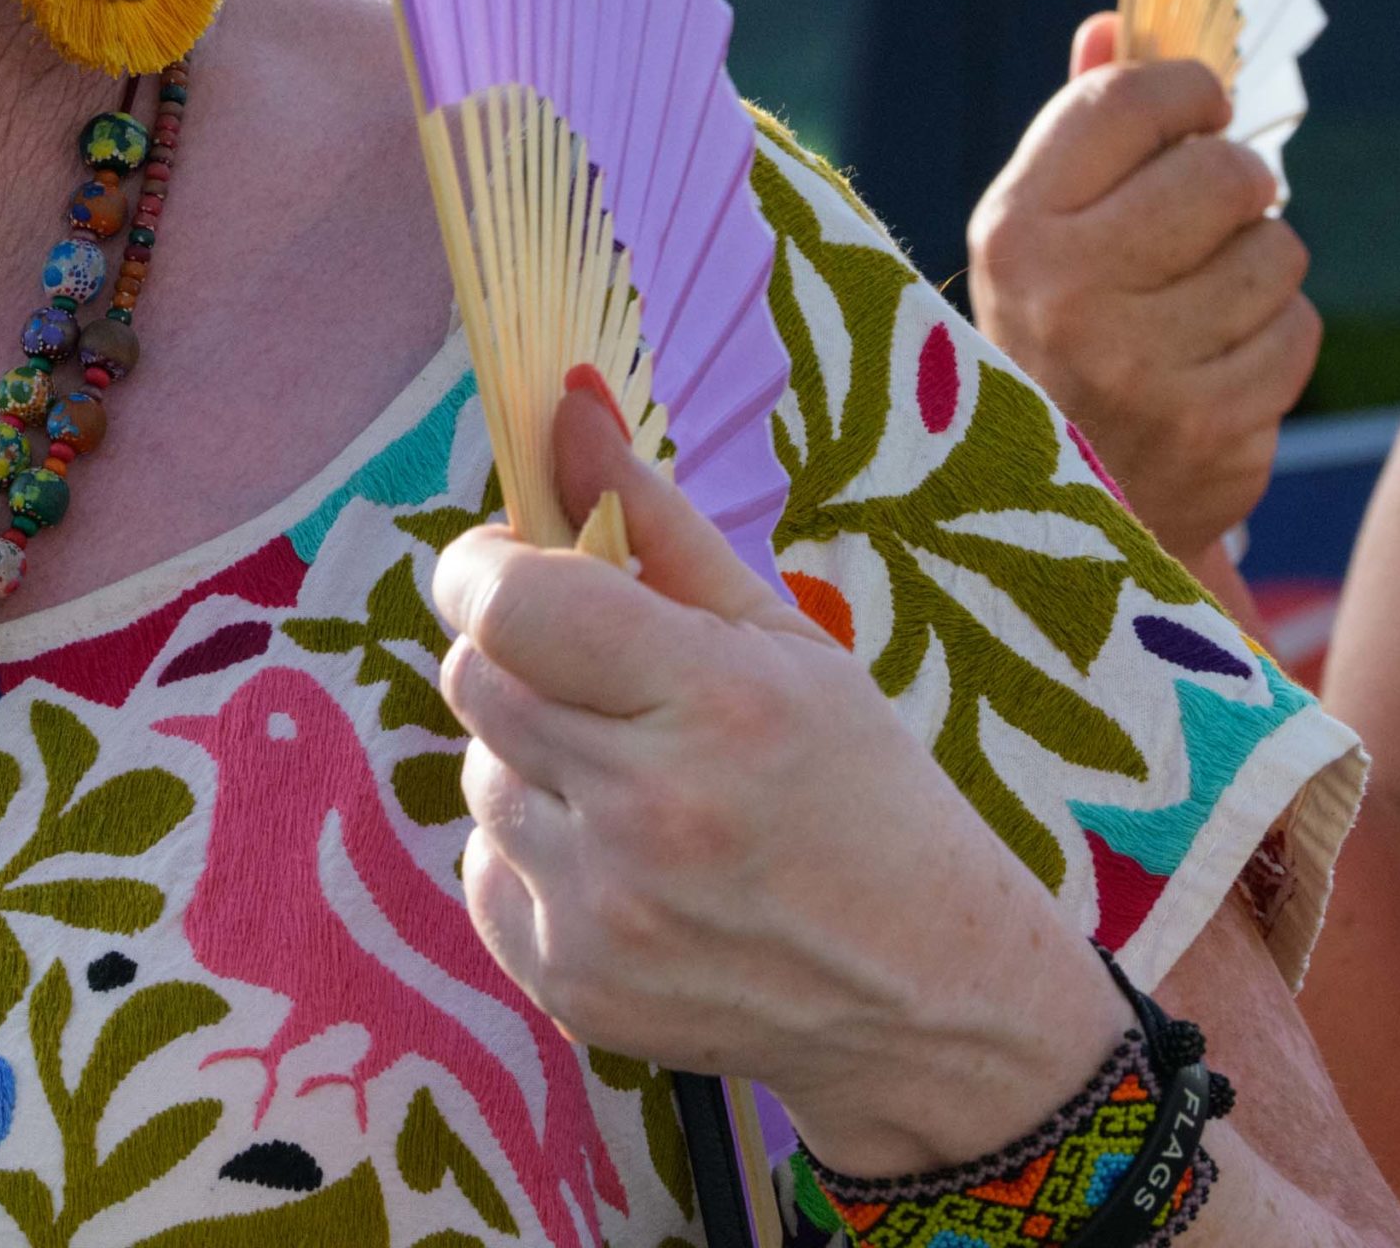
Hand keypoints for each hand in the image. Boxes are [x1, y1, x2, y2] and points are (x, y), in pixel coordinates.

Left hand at [432, 381, 1129, 1178]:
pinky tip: (621, 856)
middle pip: (474, 676)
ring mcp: (601, 911)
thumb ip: (656, 515)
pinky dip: (530, 846)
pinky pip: (481, 869)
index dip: (485, 565)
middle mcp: (647, 810)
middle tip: (591, 663)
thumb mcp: (781, 633)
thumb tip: (566, 400)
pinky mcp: (568, 983)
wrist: (926, 999)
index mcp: (712, 700)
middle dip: (512, 648)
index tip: (514, 558)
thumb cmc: (858, 785)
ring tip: (629, 771)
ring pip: (475, 769)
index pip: (512, 601)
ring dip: (526, 750)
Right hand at [967, 11, 1318, 561]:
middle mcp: (1066, 293)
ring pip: (1277, 252)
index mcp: (1012, 226)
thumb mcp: (1031, 233)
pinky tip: (1220, 362)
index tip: (1196, 112)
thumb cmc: (1047, 337)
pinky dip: (1274, 340)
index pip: (1129, 101)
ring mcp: (1142, 369)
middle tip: (1207, 213)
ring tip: (1203, 300)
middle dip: (1235, 184)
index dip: (1187, 92)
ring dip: (1258, 268)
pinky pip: (1298, 334)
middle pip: (1226, 173)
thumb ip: (1077, 129)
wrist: (1042, 515)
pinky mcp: (1213, 431)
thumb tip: (1116, 23)